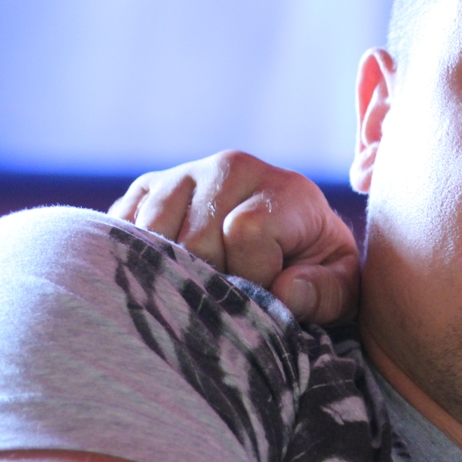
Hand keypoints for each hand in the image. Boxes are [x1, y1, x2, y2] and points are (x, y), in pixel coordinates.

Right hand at [110, 151, 360, 324]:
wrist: (283, 249)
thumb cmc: (313, 275)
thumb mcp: (339, 292)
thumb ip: (323, 294)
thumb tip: (284, 292)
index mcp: (286, 188)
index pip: (245, 232)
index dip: (252, 276)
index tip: (266, 291)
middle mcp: (233, 168)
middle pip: (196, 237)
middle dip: (212, 280)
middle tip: (231, 291)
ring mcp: (184, 175)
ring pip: (153, 233)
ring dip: (171, 272)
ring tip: (201, 283)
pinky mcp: (147, 189)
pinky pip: (122, 228)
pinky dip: (137, 258)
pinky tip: (165, 272)